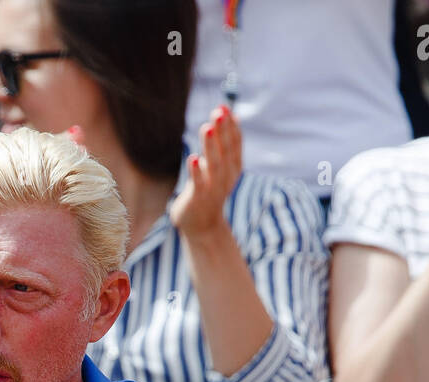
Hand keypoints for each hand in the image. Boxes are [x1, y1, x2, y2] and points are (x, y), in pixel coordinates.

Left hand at [170, 105, 241, 240]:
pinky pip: (198, 184)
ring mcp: (213, 189)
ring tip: (207, 128)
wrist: (203, 226)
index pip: (235, 144)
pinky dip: (197, 172)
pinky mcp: (198, 199)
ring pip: (213, 165)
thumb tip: (233, 116)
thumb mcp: (221, 165)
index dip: (231, 126)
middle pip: (225, 151)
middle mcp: (226, 177)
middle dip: (223, 131)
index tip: (225, 107)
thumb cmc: (210, 190)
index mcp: (233, 168)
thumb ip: (226, 143)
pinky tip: (193, 158)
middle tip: (219, 111)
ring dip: (210, 147)